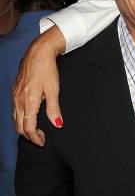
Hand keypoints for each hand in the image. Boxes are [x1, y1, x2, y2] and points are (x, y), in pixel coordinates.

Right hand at [12, 26, 65, 145]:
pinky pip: (15, 110)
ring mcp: (15, 96)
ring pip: (15, 118)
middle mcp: (18, 100)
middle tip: (41, 139)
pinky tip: (30, 118)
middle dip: (29, 136)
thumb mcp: (54, 90)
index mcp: (28, 101)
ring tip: (37, 131)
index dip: (35, 137)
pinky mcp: (15, 91)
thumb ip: (54, 109)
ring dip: (24, 128)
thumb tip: (58, 124)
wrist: (38, 53)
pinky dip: (21, 119)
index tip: (43, 142)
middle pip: (19, 126)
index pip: (28, 127)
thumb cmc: (47, 70)